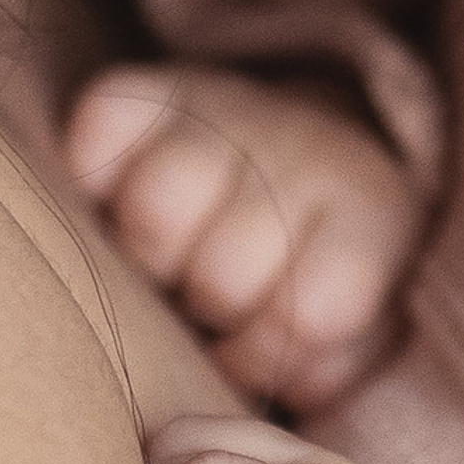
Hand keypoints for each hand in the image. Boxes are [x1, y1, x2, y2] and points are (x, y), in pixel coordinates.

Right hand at [63, 65, 429, 408]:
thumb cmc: (317, 262)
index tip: (257, 337)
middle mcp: (303, 146)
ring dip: (151, 250)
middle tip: (210, 294)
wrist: (309, 146)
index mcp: (368, 209)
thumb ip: (321, 367)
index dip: (268, 351)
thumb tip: (263, 379)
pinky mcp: (152, 84)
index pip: (311, 317)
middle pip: (222, 274)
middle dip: (209, 306)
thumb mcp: (355, 325)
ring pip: (154, 209)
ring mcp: (228, 107)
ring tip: (170, 252)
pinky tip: (122, 191)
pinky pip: (99, 129)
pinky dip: (95, 168)